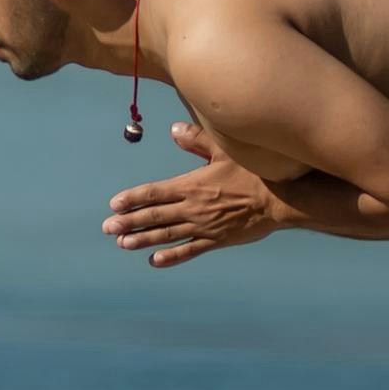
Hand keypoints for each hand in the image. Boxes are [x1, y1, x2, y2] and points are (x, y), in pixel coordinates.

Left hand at [104, 121, 281, 266]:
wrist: (280, 199)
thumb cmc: (255, 171)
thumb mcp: (225, 150)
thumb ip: (197, 141)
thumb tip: (174, 129)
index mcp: (192, 185)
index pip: (154, 192)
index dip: (133, 198)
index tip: (114, 204)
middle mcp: (193, 207)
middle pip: (154, 216)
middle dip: (129, 221)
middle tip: (108, 227)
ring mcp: (203, 226)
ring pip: (166, 234)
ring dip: (143, 239)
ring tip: (122, 243)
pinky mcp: (216, 240)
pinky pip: (189, 250)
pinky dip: (171, 256)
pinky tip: (154, 260)